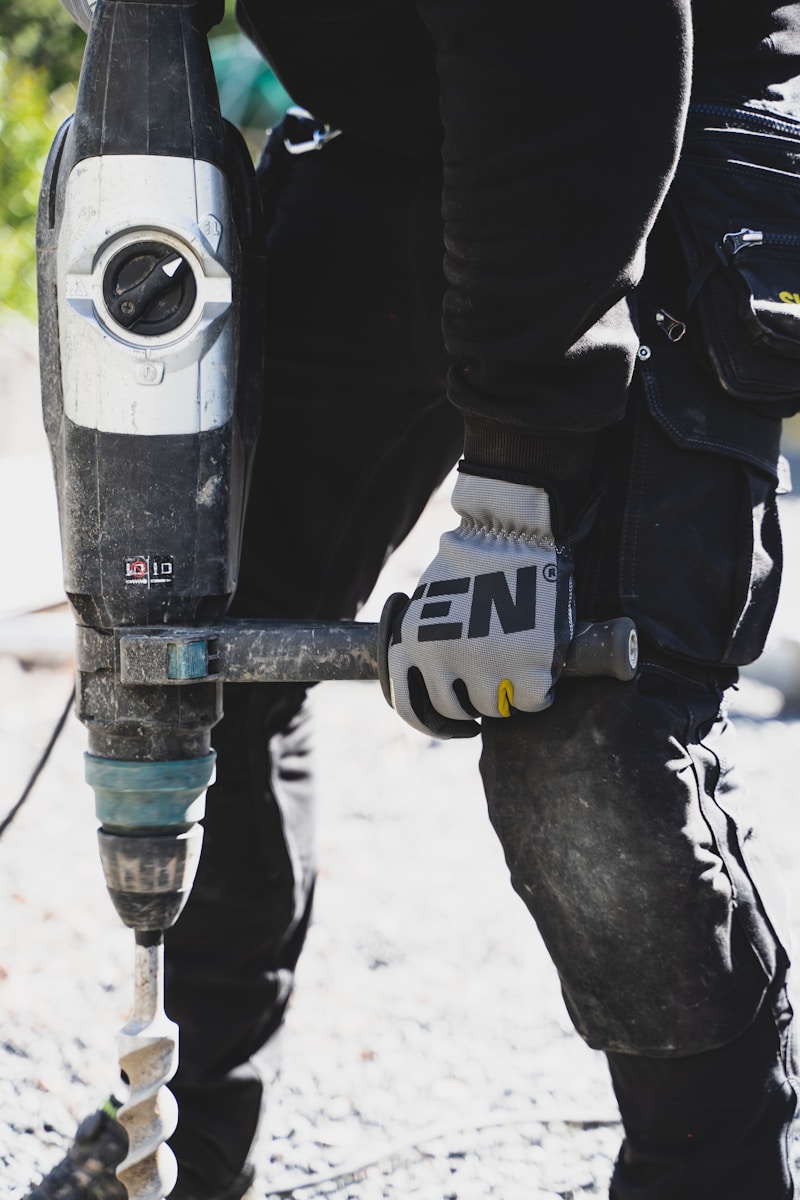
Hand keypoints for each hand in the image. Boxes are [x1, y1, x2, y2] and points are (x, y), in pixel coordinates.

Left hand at [386, 471, 574, 737]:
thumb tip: (436, 681)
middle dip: (475, 701)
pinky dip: (539, 688)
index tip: (456, 722)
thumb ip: (429, 641)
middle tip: (494, 684)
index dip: (433, 722)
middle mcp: (441, 661)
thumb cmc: (474, 559)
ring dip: (508, 691)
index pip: (411, 707)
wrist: (511, 530)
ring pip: (495, 707)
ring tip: (520, 661)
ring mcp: (484, 668)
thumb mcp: (431, 601)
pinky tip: (541, 665)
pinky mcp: (526, 668)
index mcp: (412, 644)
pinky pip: (533, 699)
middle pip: (456, 710)